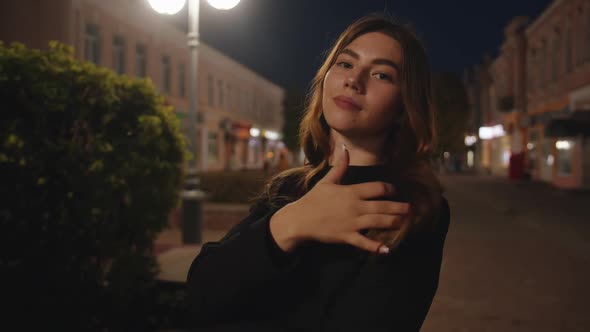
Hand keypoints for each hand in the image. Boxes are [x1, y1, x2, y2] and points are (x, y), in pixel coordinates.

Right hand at [269, 144, 409, 253]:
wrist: (300, 219)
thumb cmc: (313, 199)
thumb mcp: (327, 181)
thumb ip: (339, 166)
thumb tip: (344, 149)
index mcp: (351, 191)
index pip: (377, 188)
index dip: (390, 189)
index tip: (395, 191)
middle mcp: (355, 206)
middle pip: (383, 205)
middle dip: (399, 207)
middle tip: (410, 209)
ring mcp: (352, 222)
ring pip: (378, 222)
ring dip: (394, 222)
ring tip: (405, 223)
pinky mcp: (347, 236)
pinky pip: (364, 242)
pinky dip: (376, 247)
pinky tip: (387, 250)